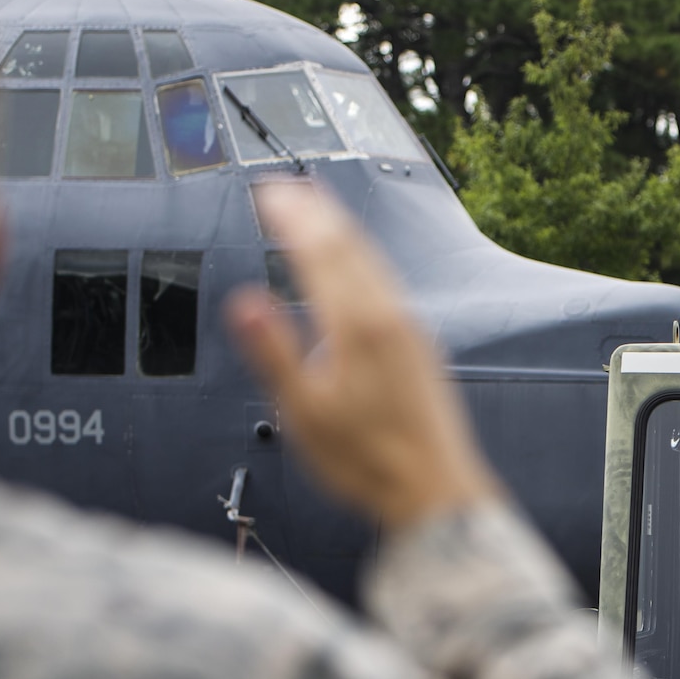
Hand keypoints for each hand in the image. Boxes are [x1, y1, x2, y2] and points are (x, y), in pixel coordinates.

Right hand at [226, 181, 498, 528]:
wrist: (435, 490)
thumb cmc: (369, 461)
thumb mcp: (303, 414)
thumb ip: (273, 352)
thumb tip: (244, 301)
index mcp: (357, 327)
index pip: (320, 252)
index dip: (293, 217)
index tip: (270, 192)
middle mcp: (390, 318)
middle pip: (351, 248)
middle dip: (317, 212)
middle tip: (287, 188)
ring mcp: (411, 331)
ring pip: (374, 264)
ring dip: (343, 231)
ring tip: (320, 211)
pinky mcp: (422, 348)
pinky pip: (388, 284)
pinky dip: (364, 261)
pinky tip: (359, 272)